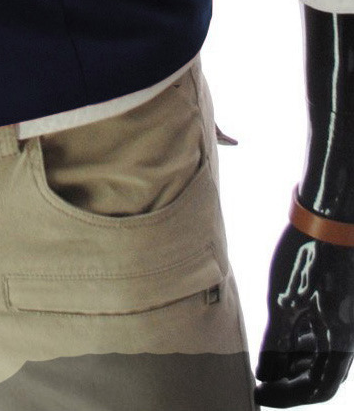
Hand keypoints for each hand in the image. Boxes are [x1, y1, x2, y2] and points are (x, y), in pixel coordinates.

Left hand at [254, 221, 353, 404]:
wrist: (331, 213)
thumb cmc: (309, 255)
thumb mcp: (285, 301)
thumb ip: (276, 342)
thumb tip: (266, 374)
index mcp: (341, 340)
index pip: (319, 388)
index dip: (288, 396)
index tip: (260, 394)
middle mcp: (348, 334)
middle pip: (322, 374)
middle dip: (290, 380)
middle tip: (261, 380)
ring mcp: (346, 317)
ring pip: (323, 353)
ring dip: (295, 360)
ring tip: (267, 357)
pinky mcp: (339, 301)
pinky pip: (324, 332)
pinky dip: (303, 338)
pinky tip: (281, 333)